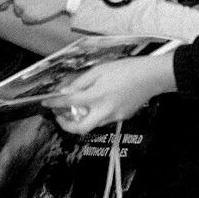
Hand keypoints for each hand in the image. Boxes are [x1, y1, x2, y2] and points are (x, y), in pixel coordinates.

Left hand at [42, 54, 176, 134]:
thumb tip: (66, 92)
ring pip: (92, 124)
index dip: (55, 103)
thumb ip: (81, 83)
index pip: (69, 103)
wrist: (151, 77)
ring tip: (75, 107)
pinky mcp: (122, 117)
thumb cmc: (126, 69)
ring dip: (80, 119)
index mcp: (97, 96)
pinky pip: (103, 119)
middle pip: (80, 128)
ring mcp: (114, 116)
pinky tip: (95, 103)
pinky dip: (94, 114)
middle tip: (59, 116)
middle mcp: (104, 110)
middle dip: (65, 125)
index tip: (46, 102)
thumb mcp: (99, 70)